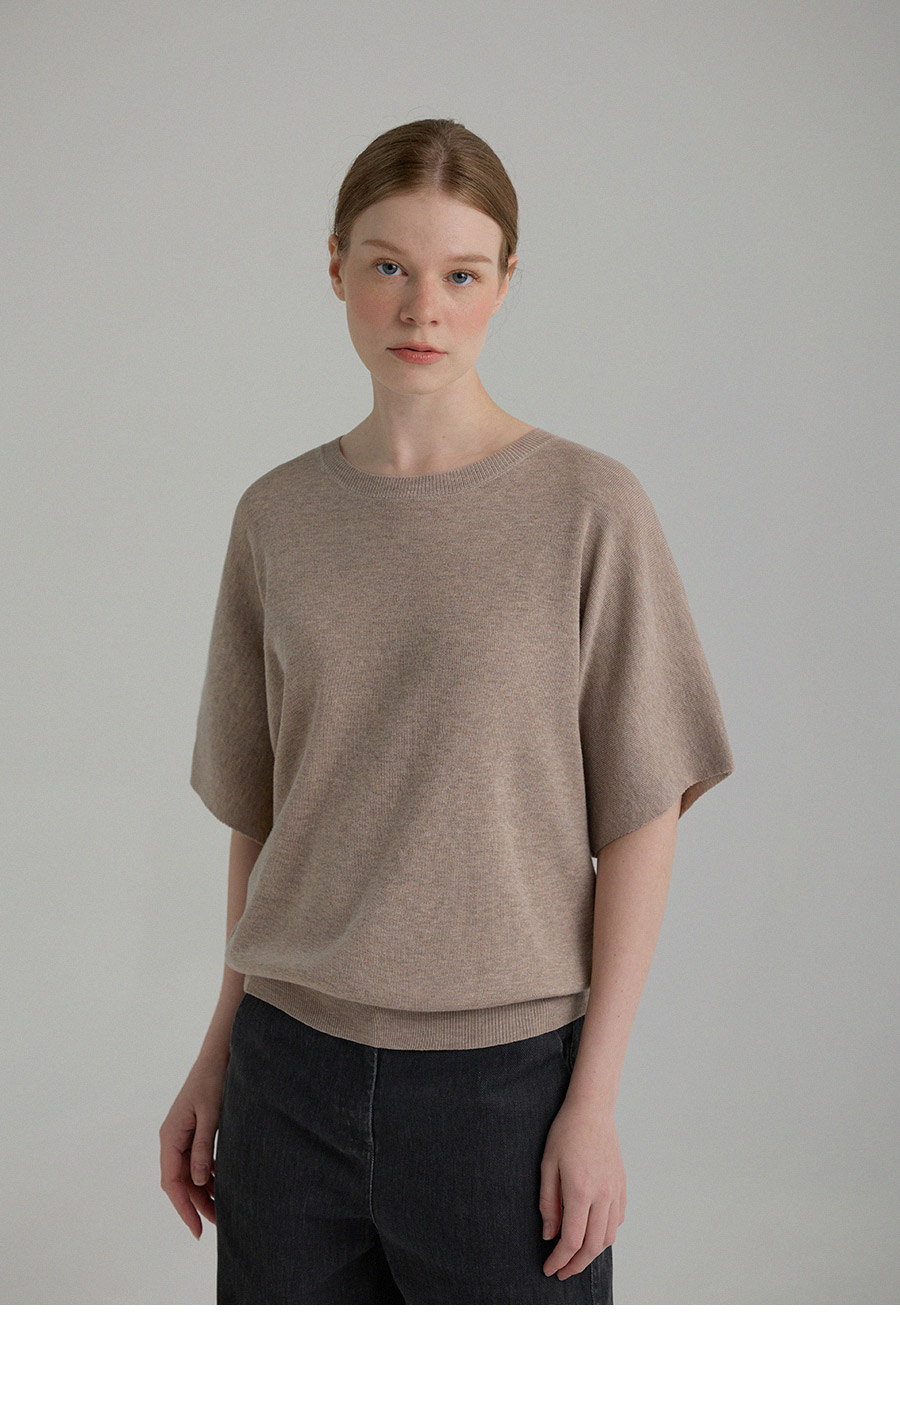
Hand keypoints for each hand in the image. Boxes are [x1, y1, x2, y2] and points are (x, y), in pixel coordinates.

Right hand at [159, 1059, 227, 1239]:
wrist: (217, 1056)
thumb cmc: (213, 1081)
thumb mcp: (210, 1115)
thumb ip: (202, 1148)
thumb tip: (198, 1182)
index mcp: (170, 1137)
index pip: (172, 1182)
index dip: (184, 1208)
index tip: (197, 1229)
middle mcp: (171, 1139)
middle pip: (179, 1182)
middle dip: (195, 1205)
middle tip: (217, 1225)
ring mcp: (180, 1136)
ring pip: (188, 1173)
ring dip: (202, 1192)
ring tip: (222, 1210)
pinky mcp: (192, 1131)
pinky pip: (195, 1161)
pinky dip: (208, 1175)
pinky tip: (222, 1184)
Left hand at [538, 1100, 625, 1278]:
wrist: (592, 1111)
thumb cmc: (566, 1133)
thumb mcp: (547, 1166)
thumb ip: (549, 1204)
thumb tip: (549, 1235)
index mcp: (580, 1191)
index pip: (572, 1240)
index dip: (559, 1259)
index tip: (549, 1268)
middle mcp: (602, 1195)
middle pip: (593, 1246)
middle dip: (576, 1265)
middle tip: (562, 1271)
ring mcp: (615, 1191)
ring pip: (608, 1237)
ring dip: (592, 1252)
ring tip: (575, 1256)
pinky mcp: (622, 1186)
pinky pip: (617, 1220)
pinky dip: (605, 1234)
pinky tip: (592, 1232)